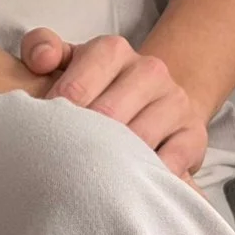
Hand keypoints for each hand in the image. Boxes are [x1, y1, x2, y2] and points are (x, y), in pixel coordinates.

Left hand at [20, 30, 209, 181]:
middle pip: (106, 116)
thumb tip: (42, 61)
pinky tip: (129, 187)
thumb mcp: (67, 61)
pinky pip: (172, 160)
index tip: (43, 141)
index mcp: (111, 50)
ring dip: (113, 164)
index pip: (75, 89)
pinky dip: (149, 176)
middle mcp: (148, 70)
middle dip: (80, 145)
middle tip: (62, 168)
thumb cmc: (98, 86)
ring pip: (139, 140)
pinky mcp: (194, 134)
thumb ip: (41, 47)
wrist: (155, 100)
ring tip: (90, 181)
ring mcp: (174, 101)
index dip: (54, 121)